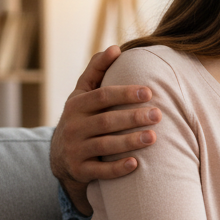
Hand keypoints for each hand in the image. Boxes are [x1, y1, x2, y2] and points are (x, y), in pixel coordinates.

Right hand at [50, 46, 159, 215]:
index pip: (102, 96)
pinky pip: (99, 171)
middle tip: (158, 114)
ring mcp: (75, 150)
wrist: (61, 155)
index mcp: (76, 105)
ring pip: (104, 146)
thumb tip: (115, 48)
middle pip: (106, 121)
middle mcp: (73, 127)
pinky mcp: (80, 170)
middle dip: (133, 117)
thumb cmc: (82, 117)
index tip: (149, 91)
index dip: (125, 93)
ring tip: (153, 137)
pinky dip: (117, 168)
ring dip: (129, 142)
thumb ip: (97, 70)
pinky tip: (136, 164)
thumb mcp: (83, 93)